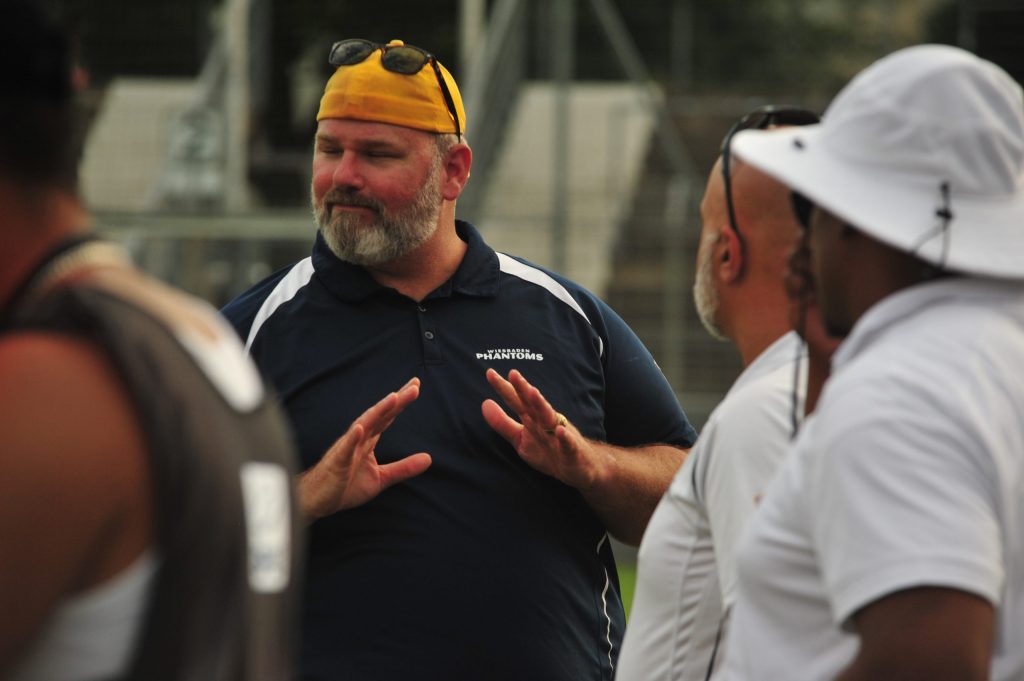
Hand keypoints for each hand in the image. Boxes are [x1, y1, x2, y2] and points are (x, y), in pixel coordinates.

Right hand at [297, 377, 430, 518]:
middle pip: (380, 415)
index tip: (416, 386)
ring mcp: (346, 449)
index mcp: (368, 441)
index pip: (387, 417)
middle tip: (415, 385)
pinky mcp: (336, 463)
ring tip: (393, 398)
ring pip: (364, 425)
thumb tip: (429, 459)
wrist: (316, 501)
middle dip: (397, 400)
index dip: (401, 402)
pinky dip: (352, 438)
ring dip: (378, 411)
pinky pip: (344, 449)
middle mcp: (358, 439)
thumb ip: (403, 468)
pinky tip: (360, 428)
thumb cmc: (345, 486)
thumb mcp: (381, 478)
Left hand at [481, 369, 610, 489]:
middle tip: (513, 373)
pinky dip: (565, 437)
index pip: (516, 400)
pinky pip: (568, 443)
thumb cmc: (548, 450)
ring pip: (549, 417)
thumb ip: (502, 423)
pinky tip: (560, 431)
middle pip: (532, 403)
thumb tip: (484, 403)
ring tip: (532, 392)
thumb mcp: (520, 438)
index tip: (489, 373)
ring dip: (541, 405)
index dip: (504, 387)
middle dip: (523, 388)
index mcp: (532, 418)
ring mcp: (559, 434)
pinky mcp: (571, 450)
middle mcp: (545, 421)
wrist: (580, 468)